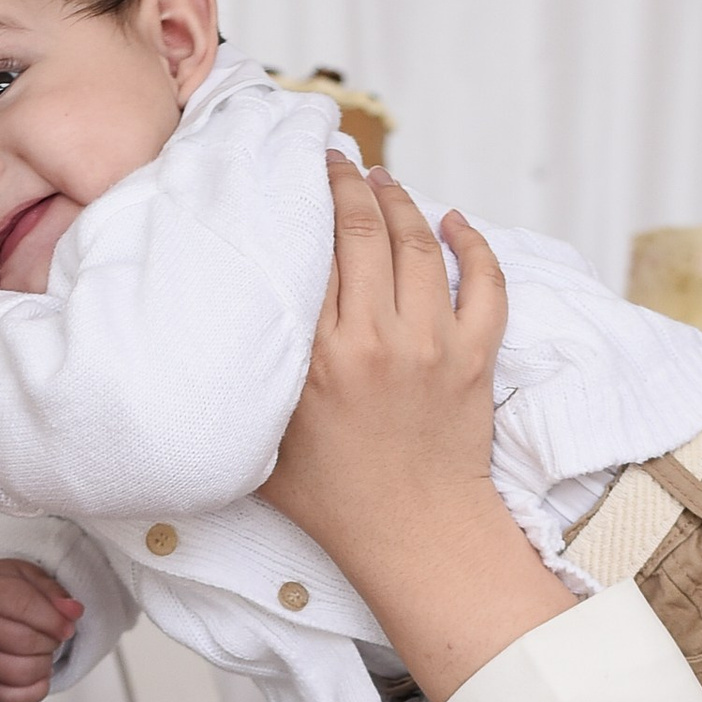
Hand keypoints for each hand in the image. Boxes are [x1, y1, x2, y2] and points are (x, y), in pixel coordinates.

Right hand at [0, 558, 82, 701]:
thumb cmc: (6, 591)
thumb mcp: (31, 577)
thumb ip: (54, 592)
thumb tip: (73, 611)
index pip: (24, 608)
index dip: (54, 619)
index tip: (67, 625)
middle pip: (25, 642)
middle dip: (51, 640)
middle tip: (51, 634)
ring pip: (22, 673)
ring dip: (44, 664)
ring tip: (41, 650)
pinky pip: (14, 699)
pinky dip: (36, 689)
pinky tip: (38, 672)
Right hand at [260, 162, 569, 701]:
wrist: (415, 538)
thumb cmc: (334, 503)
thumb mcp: (266, 445)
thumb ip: (250, 388)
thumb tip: (216, 343)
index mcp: (317, 360)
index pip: (311, 252)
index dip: (306, 203)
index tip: (297, 177)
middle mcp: (375, 342)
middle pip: (365, 231)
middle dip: (351, 184)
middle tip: (338, 164)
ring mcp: (432, 347)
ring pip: (420, 245)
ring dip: (403, 203)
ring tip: (384, 182)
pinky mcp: (475, 359)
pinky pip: (485, 284)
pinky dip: (474, 245)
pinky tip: (457, 221)